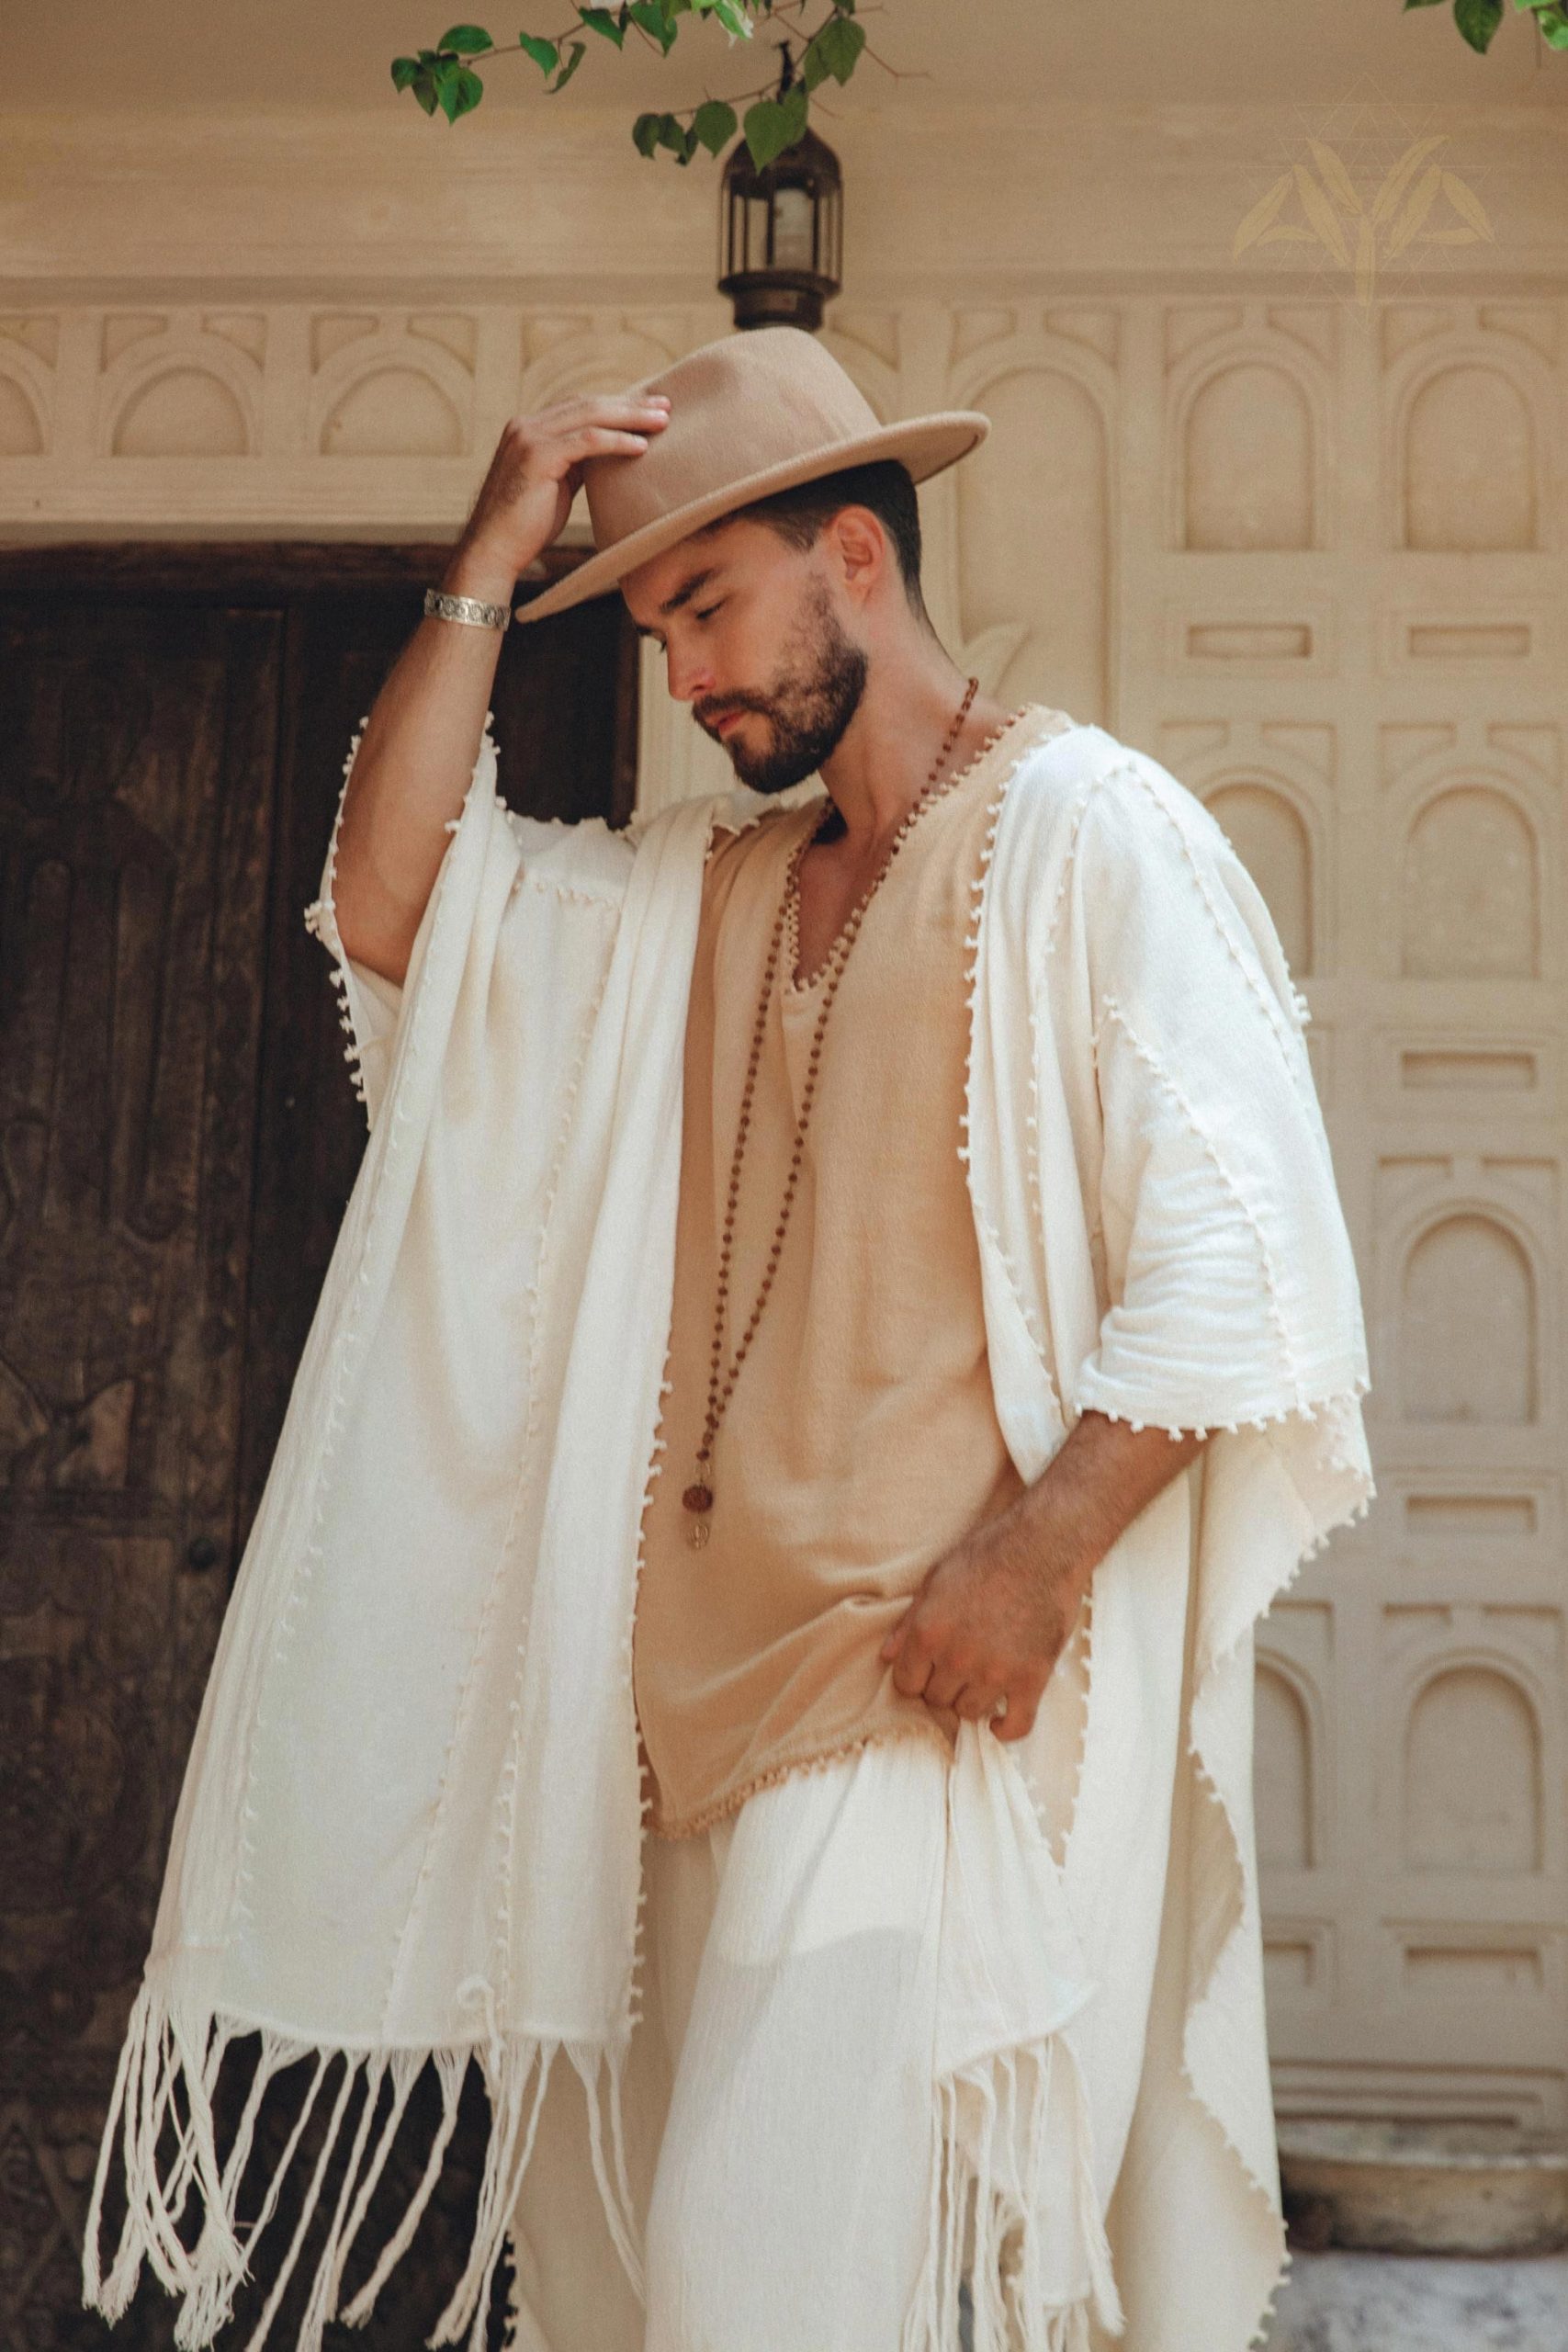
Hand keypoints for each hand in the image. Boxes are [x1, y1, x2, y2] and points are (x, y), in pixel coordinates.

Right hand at [445, 392, 672, 597]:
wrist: (494, 550)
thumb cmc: (526, 527)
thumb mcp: (556, 485)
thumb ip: (576, 464)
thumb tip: (608, 455)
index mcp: (529, 428)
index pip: (579, 406)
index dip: (615, 405)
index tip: (648, 408)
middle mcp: (526, 425)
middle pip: (588, 404)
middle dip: (630, 404)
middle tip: (665, 405)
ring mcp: (529, 437)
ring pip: (591, 416)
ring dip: (631, 417)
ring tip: (662, 421)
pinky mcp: (538, 455)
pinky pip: (587, 441)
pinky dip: (617, 441)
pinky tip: (641, 447)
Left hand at [878, 1522, 1086, 1746]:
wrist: (1043, 1546)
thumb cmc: (987, 1556)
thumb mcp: (935, 1580)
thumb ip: (908, 1623)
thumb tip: (886, 1657)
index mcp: (928, 1633)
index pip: (906, 1684)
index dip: (916, 1676)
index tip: (928, 1669)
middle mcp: (957, 1658)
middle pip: (936, 1699)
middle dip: (943, 1685)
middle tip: (959, 1666)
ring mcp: (995, 1672)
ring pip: (969, 1712)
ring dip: (972, 1699)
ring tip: (980, 1678)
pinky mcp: (1031, 1679)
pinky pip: (1016, 1725)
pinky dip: (1005, 1729)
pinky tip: (998, 1721)